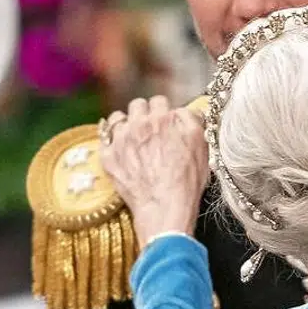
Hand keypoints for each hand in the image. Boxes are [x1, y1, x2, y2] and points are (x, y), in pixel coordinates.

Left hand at [100, 96, 209, 247]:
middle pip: (138, 105)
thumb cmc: (186, 180)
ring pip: (118, 118)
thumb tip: (186, 111)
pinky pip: (105, 138)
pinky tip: (120, 151)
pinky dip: (112, 142)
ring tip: (132, 137)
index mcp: (164, 119)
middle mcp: (140, 124)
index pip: (160, 101)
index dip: (164, 111)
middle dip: (144, 114)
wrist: (164, 207)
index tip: (165, 122)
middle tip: (149, 129)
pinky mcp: (108, 156)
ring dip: (126, 124)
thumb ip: (192, 120)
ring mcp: (121, 139)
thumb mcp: (202, 145)